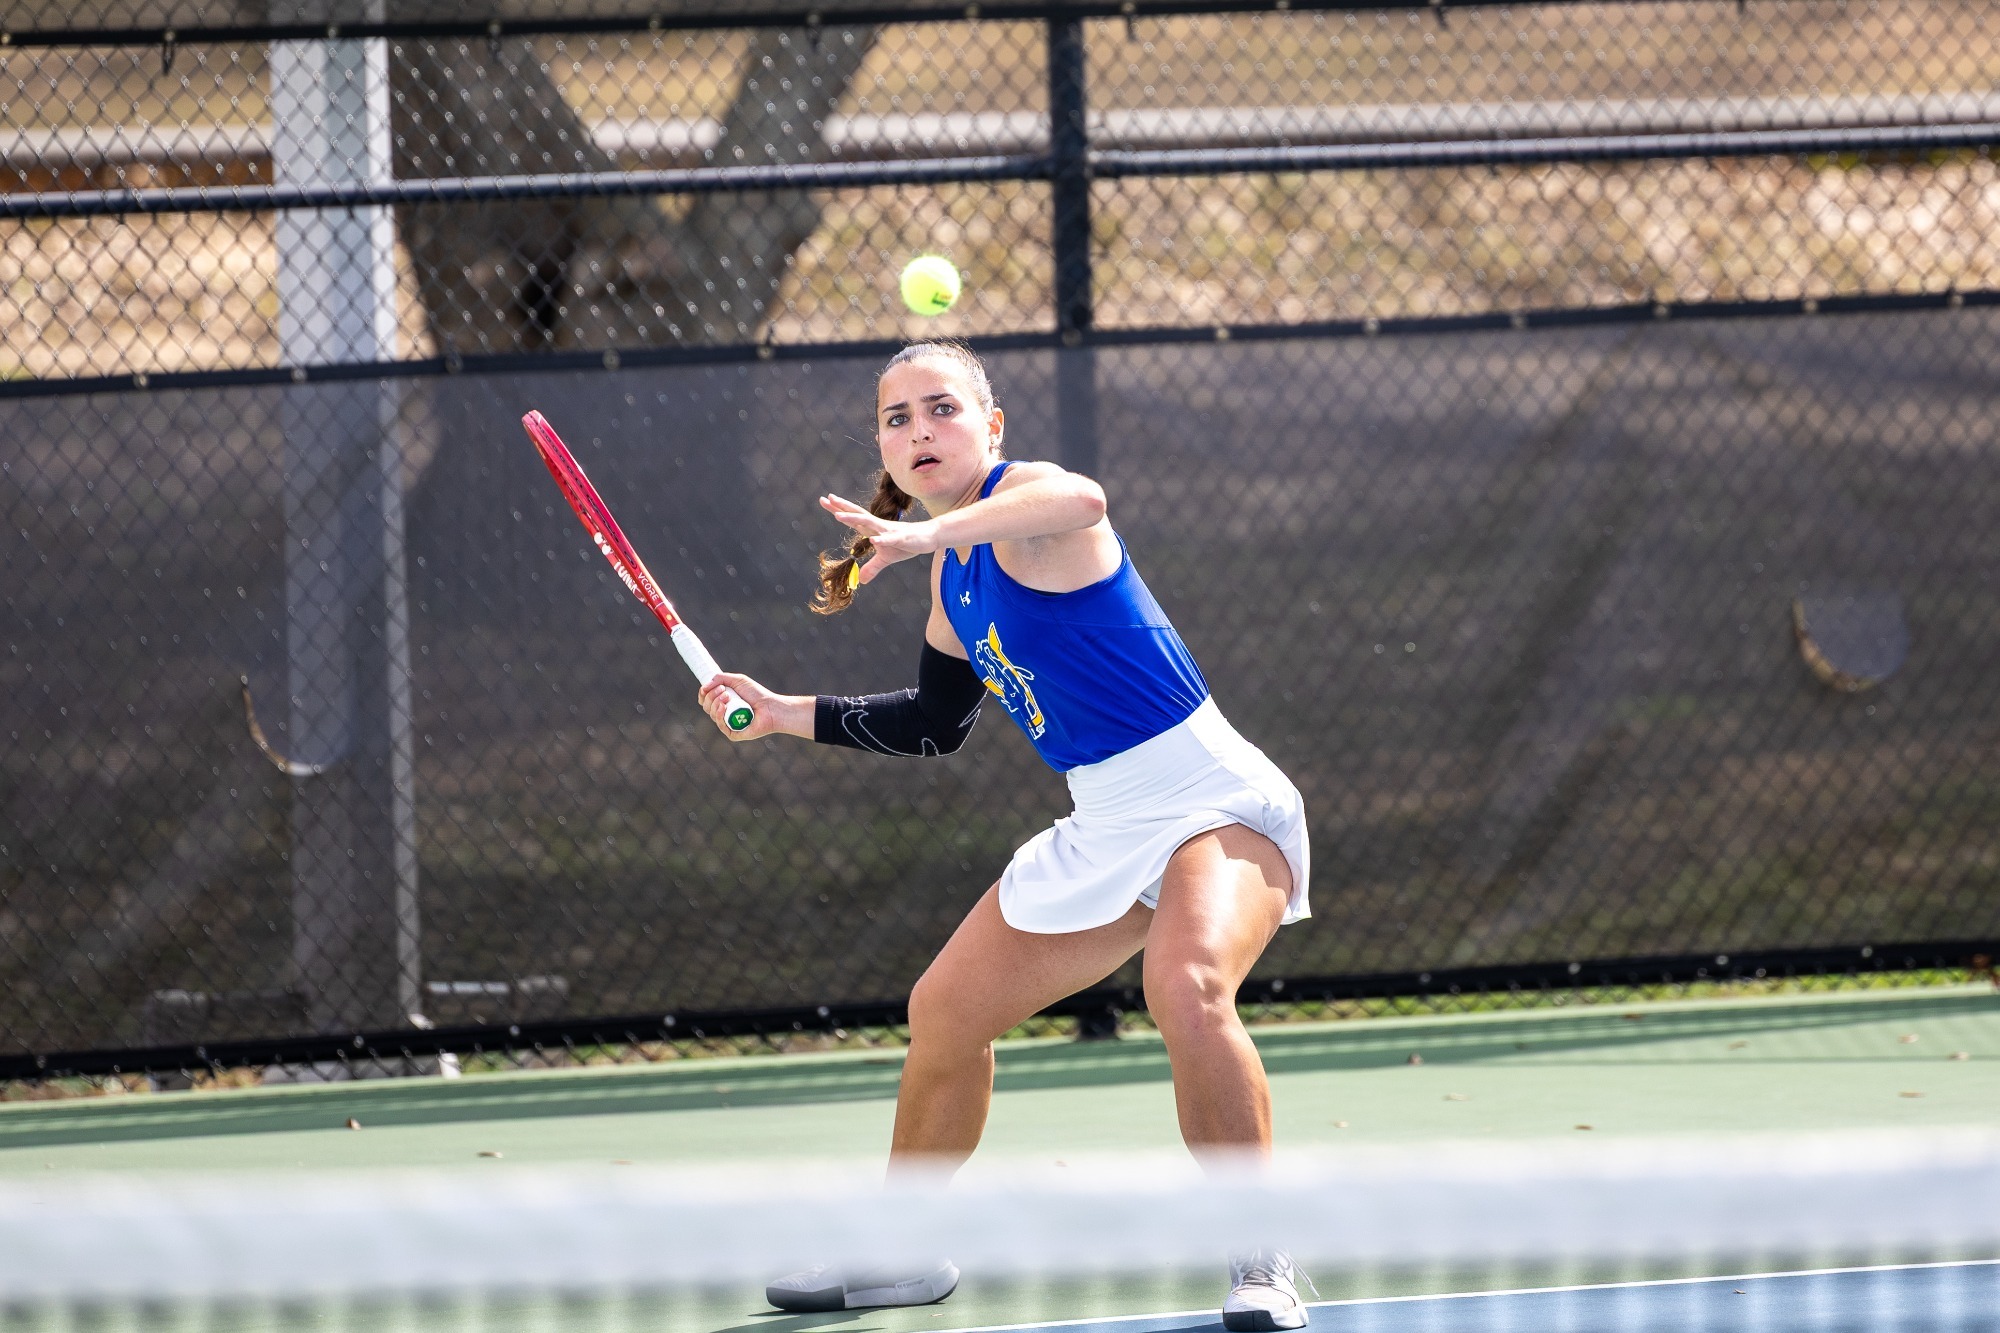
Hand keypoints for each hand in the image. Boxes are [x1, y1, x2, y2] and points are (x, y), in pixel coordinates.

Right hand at [697, 672, 806, 741]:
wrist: (771, 707)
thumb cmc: (757, 694)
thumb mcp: (738, 680)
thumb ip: (720, 678)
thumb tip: (704, 686)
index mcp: (723, 703)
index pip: (706, 700)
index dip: (703, 693)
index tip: (707, 686)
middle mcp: (724, 714)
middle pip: (706, 706)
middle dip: (711, 696)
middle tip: (724, 689)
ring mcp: (728, 724)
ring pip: (712, 714)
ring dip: (716, 703)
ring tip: (727, 695)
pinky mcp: (733, 733)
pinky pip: (721, 725)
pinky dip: (719, 715)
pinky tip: (723, 707)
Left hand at [820, 494, 941, 584]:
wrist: (928, 537)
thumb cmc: (906, 544)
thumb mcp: (887, 559)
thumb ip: (872, 567)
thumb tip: (862, 581)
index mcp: (873, 529)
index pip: (853, 518)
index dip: (838, 509)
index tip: (824, 500)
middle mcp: (878, 526)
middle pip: (857, 515)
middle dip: (841, 507)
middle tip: (826, 499)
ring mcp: (889, 531)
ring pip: (869, 523)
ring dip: (854, 519)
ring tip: (838, 516)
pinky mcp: (901, 538)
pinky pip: (889, 540)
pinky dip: (881, 540)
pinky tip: (872, 541)